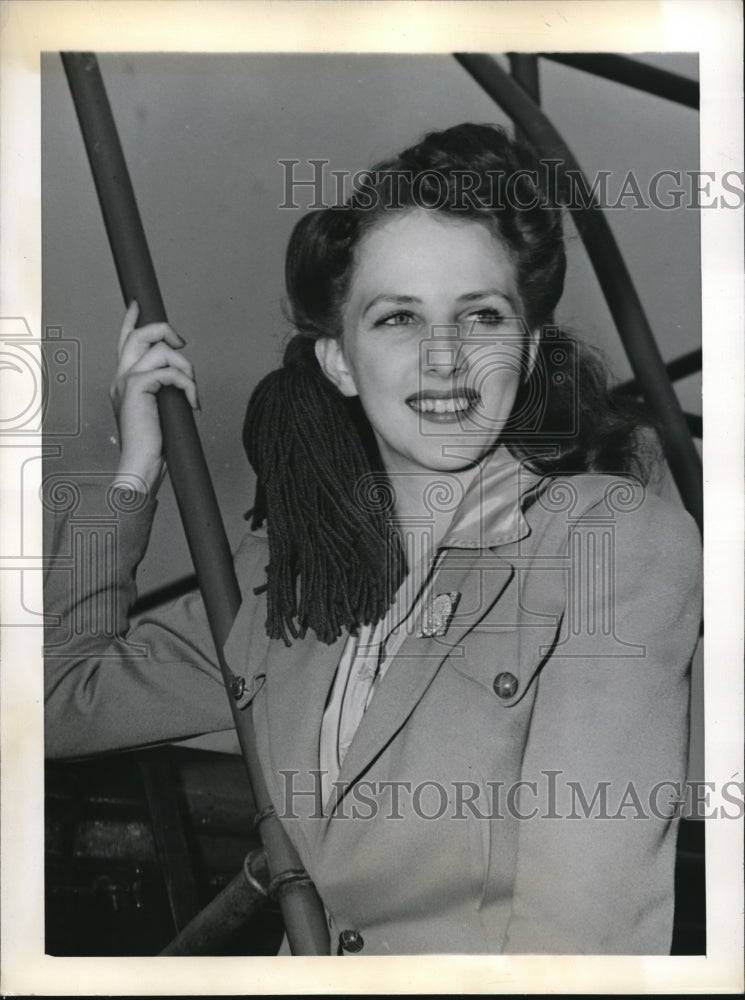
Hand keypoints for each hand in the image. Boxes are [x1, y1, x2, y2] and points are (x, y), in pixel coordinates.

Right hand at [109, 300, 198, 493]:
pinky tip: (193, 404)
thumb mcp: (160, 409)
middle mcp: (120, 377)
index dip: (131, 321)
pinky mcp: (136, 388)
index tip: (139, 304)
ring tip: (192, 391)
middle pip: (139, 334)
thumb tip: (182, 375)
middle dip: (164, 330)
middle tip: (183, 344)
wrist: (142, 464)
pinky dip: (188, 385)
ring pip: (160, 350)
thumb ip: (164, 389)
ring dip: (186, 368)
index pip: (124, 342)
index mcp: (123, 381)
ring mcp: (125, 381)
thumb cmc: (154, 445)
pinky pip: (170, 372)